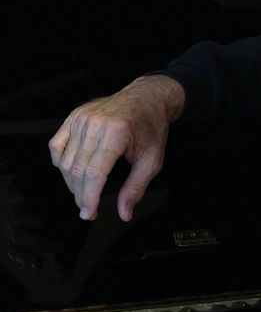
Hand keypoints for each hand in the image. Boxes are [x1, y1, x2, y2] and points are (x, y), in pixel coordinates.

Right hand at [48, 75, 184, 221]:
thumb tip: (124, 213)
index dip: (89, 197)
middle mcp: (95, 124)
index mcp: (116, 133)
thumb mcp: (152, 161)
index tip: (89, 213)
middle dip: (80, 195)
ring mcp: (81, 118)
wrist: (147, 98)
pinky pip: (57, 144)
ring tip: (83, 194)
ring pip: (65, 160)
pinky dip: (60, 162)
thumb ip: (136, 188)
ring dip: (70, 182)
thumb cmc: (152, 129)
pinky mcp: (74, 116)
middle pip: (77, 169)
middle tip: (88, 209)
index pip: (94, 173)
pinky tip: (70, 173)